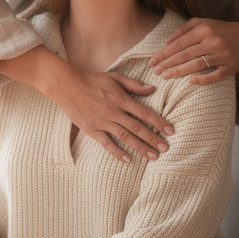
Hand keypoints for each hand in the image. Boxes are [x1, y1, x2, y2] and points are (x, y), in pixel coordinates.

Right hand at [55, 66, 174, 162]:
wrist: (68, 86)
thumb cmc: (93, 80)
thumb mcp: (115, 77)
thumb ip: (134, 84)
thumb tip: (153, 88)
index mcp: (121, 98)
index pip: (144, 112)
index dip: (159, 122)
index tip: (171, 131)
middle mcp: (114, 111)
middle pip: (137, 127)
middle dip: (153, 139)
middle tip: (166, 148)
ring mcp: (102, 122)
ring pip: (125, 137)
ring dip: (140, 147)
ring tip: (153, 156)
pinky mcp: (91, 129)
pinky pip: (106, 143)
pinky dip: (117, 152)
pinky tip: (128, 159)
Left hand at [150, 18, 238, 88]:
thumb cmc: (218, 30)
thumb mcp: (203, 23)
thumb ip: (184, 29)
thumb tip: (167, 42)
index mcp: (205, 29)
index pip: (180, 43)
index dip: (165, 53)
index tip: (152, 61)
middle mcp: (214, 41)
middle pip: (186, 54)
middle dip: (168, 63)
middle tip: (156, 71)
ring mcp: (223, 54)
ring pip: (198, 65)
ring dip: (180, 71)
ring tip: (166, 76)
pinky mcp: (231, 67)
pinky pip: (215, 75)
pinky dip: (203, 79)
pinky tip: (190, 82)